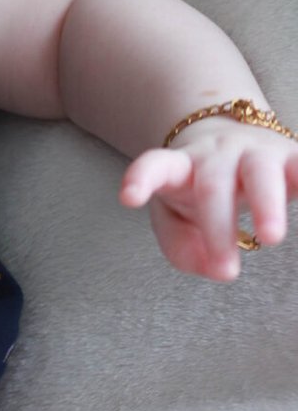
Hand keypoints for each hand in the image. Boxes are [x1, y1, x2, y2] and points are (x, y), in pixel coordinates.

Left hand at [120, 117, 297, 279]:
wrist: (236, 139)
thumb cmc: (199, 189)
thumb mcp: (177, 218)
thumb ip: (182, 247)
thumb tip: (216, 270)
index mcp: (181, 166)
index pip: (156, 166)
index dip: (141, 179)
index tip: (129, 197)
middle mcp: (218, 154)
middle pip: (212, 184)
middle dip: (217, 227)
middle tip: (226, 272)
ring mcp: (257, 151)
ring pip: (261, 172)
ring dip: (266, 204)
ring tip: (270, 237)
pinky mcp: (293, 155)